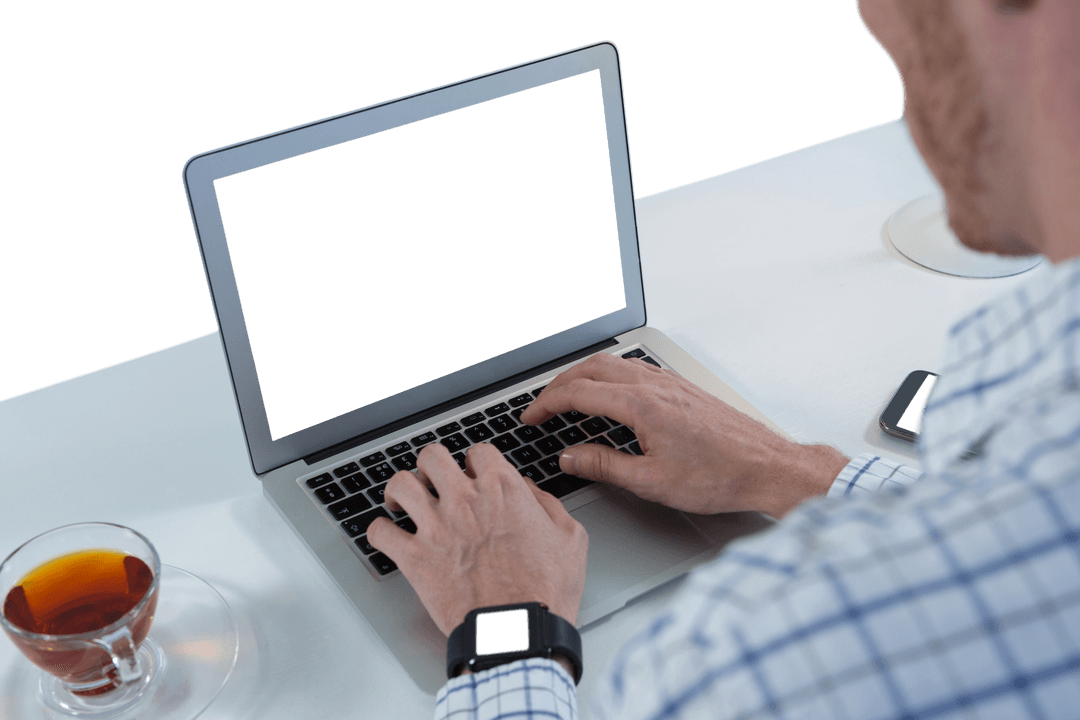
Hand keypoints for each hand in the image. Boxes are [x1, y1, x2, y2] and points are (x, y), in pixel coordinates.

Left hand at [366, 442, 588, 636]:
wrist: (516, 631)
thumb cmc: (544, 591)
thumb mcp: (569, 538)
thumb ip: (547, 504)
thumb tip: (528, 490)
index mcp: (502, 489)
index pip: (477, 450)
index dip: (475, 460)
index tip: (474, 471)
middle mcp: (464, 500)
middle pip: (432, 456)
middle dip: (433, 464)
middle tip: (435, 478)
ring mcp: (435, 527)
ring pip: (400, 484)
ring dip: (401, 489)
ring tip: (404, 499)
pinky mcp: (414, 558)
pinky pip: (379, 532)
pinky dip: (379, 530)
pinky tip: (388, 533)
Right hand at [520, 353, 848, 518]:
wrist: (768, 467)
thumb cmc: (719, 476)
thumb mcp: (651, 482)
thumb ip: (604, 465)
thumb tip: (570, 456)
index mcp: (641, 405)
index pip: (578, 393)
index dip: (546, 404)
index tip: (531, 417)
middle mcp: (655, 386)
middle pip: (591, 368)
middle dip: (558, 384)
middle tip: (540, 405)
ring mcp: (670, 382)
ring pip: (614, 363)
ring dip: (583, 374)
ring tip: (567, 394)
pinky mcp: (683, 387)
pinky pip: (635, 368)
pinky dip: (609, 374)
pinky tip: (610, 391)